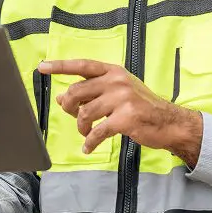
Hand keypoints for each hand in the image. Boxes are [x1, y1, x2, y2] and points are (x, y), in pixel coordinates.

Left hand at [39, 59, 202, 166]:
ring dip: (81, 126)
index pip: (82, 65)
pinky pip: (97, 132)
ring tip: (86, 133)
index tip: (41, 67)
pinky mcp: (125, 118)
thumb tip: (62, 97)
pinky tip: (89, 147)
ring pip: (85, 113)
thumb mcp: (117, 92)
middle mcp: (116, 81)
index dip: (60, 66)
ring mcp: (122, 99)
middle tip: (75, 117)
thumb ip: (92, 92)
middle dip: (69, 107)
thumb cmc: (142, 106)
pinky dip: (90, 141)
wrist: (169, 122)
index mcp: (113, 71)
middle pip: (77, 91)